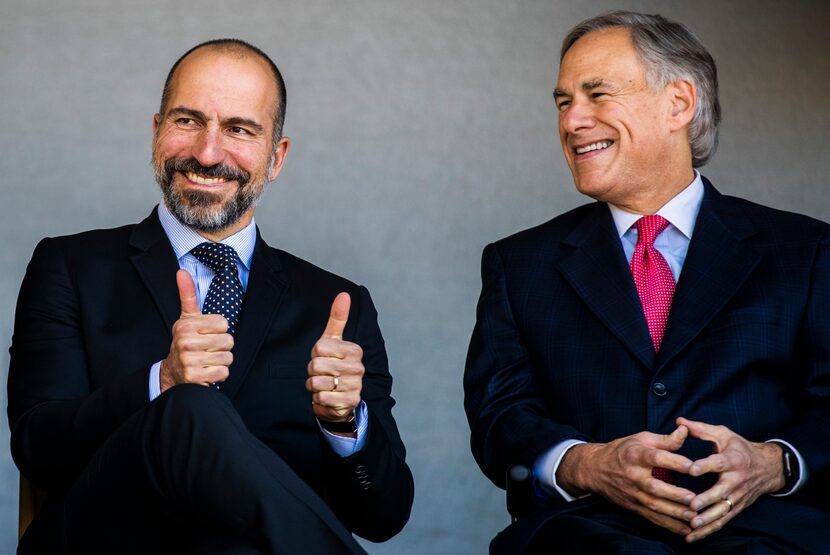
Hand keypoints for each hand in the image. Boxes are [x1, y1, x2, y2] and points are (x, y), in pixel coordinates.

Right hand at [159, 270, 233, 391]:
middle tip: (208, 349)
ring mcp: (189, 361)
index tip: (207, 334)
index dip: (220, 330)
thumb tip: (181, 271)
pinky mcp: (195, 378)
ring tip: (207, 360)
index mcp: (186, 325)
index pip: (224, 323)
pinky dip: (219, 374)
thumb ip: (187, 294)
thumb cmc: (186, 341)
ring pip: (227, 357)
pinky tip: (207, 371)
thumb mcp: (186, 317)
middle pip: (228, 341)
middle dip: (222, 346)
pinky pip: (223, 373)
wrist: (173, 372)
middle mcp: (185, 342)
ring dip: (221, 361)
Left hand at [306, 292, 363, 428]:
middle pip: (316, 365)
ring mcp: (355, 385)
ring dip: (315, 386)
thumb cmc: (334, 364)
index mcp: (354, 350)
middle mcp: (358, 367)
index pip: (319, 348)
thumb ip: (338, 318)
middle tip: (322, 373)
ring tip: (324, 385)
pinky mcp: (350, 401)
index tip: (323, 358)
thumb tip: (344, 294)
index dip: (314, 355)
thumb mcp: (333, 340)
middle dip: (313, 371)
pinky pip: (321, 398)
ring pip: (317, 382)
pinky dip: (319, 399)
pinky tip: (328, 397)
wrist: (341, 398)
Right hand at [557, 426, 696, 534]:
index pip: (656, 458)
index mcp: (635, 454)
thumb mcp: (641, 439)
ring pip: (654, 505)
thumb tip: (686, 431)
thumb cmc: (622, 450)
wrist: (595, 468)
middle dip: (675, 495)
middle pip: (655, 487)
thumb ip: (666, 439)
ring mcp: (632, 493)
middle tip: (695, 498)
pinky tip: (685, 531)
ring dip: (675, 513)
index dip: (675, 462)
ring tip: (694, 517)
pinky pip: (652, 518)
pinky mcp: (633, 506)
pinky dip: (668, 525)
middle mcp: (633, 475)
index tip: (694, 467)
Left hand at [678, 417, 784, 542]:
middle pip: (722, 491)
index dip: (706, 465)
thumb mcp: (723, 434)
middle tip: (692, 506)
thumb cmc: (739, 448)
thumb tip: (679, 421)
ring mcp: (738, 496)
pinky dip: (710, 529)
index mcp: (733, 459)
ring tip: (693, 525)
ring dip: (708, 519)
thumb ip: (700, 429)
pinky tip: (694, 536)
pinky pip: (723, 521)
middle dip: (707, 500)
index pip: (718, 463)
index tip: (692, 469)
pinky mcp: (737, 507)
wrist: (768, 467)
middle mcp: (737, 480)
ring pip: (723, 510)